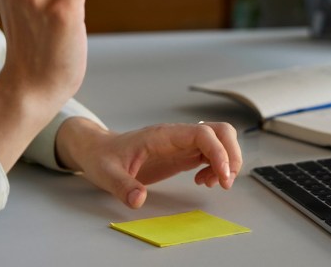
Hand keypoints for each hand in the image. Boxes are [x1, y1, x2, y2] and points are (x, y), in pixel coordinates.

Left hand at [55, 118, 242, 208]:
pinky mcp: (183, 154)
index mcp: (163, 135)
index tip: (222, 176)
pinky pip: (211, 154)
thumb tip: (139, 199)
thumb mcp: (107, 173)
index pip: (202, 133)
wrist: (99, 151)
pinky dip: (217, 167)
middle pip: (220, 131)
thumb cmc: (103, 156)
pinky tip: (203, 181)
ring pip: (220, 141)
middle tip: (224, 182)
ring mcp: (182, 143)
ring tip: (212, 183)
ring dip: (227, 162)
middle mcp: (178, 136)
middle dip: (231, 155)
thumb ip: (123, 186)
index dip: (218, 152)